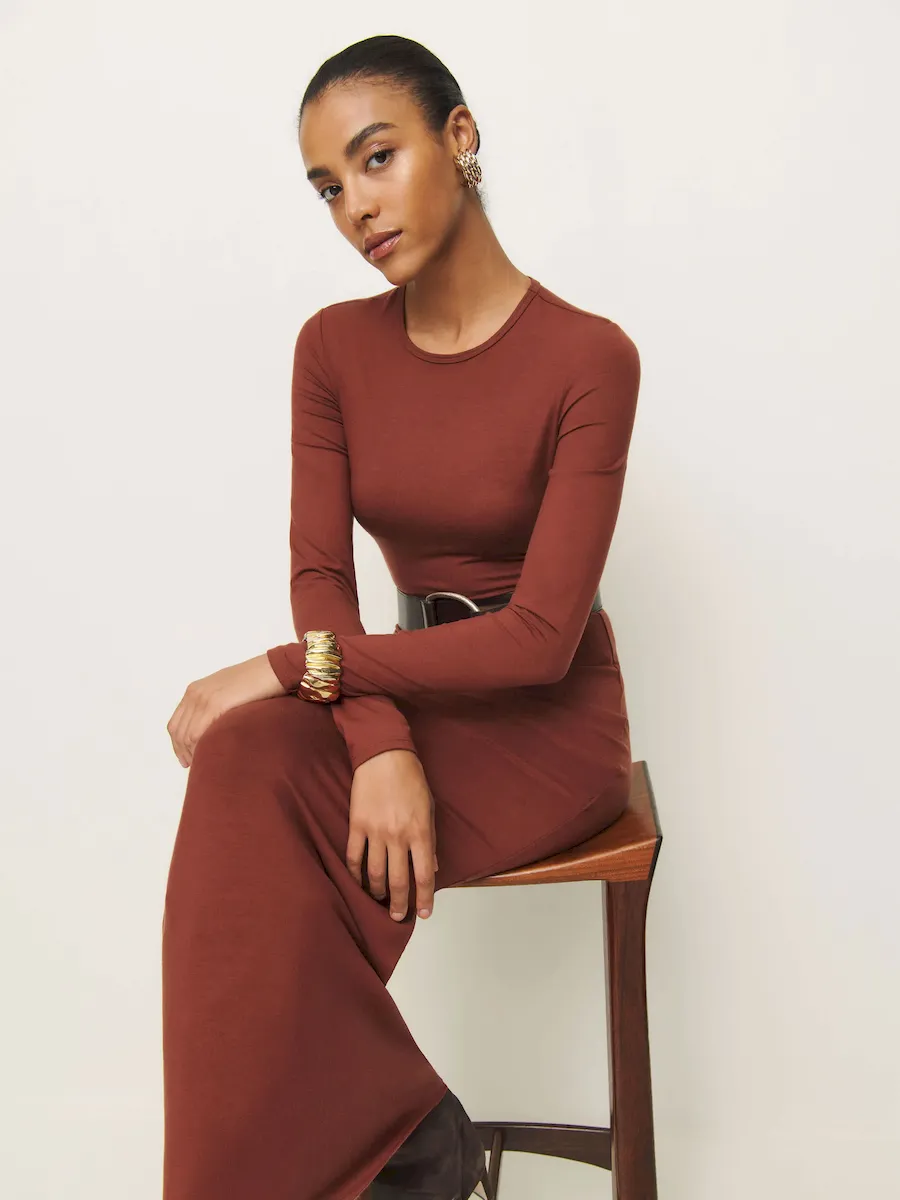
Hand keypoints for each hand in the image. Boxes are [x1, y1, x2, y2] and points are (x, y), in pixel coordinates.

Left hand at [167, 653, 285, 767]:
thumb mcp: (227, 691)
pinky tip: (209, 755)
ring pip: (186, 735)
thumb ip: (214, 705)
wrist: (272, 670)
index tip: (184, 757)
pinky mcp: (215, 704)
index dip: (177, 743)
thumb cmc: (257, 682)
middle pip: (178, 731)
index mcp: (195, 689)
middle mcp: (195, 693)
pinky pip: (198, 733)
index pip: (176, 723)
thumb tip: (212, 728)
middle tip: (190, 765)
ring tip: (203, 763)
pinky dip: (199, 747)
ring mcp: (204, 698)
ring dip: (191, 752)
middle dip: (182, 751)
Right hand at [345, 749, 437, 921]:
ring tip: (379, 900)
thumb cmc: (412, 780)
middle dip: (399, 904)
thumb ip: (431, 840)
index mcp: (420, 832)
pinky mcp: (357, 825)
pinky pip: (354, 856)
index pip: (424, 875)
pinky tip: (358, 882)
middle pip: (398, 880)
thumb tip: (432, 868)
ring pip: (374, 873)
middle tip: (398, 916)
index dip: (424, 898)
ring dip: (377, 892)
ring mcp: (375, 831)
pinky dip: (355, 873)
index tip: (424, 914)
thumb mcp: (430, 809)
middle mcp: (398, 836)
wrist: (384, 756)